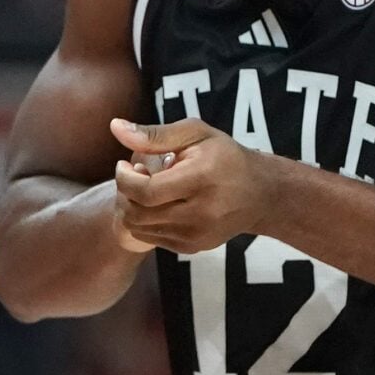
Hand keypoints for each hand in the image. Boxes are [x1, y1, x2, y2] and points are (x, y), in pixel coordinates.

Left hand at [110, 117, 283, 254]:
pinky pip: (152, 238)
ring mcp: (197, 235)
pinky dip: (145, 221)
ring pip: (141, 228)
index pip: (146, 191)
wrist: (260, 194)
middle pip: (138, 212)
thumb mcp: (195, 134)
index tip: (124, 165)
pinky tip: (158, 203)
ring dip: (133, 207)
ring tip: (147, 188)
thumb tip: (114, 127)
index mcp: (201, 179)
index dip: (124, 179)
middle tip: (135, 175)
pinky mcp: (194, 248)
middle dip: (126, 193)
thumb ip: (154, 134)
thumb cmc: (224, 157)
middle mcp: (200, 212)